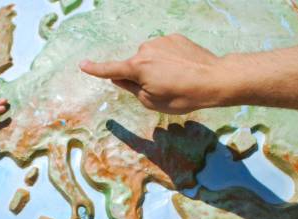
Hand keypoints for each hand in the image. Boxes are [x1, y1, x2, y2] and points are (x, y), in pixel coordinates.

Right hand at [79, 34, 229, 113]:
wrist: (214, 79)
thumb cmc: (183, 96)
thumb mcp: (152, 101)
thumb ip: (132, 89)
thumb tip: (120, 78)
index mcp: (137, 68)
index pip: (111, 70)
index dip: (96, 69)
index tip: (83, 65)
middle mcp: (145, 50)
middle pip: (135, 65)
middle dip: (141, 76)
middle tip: (162, 89)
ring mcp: (161, 42)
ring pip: (150, 57)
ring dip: (156, 67)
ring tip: (176, 79)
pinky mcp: (175, 38)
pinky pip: (164, 50)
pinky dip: (169, 59)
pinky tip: (183, 68)